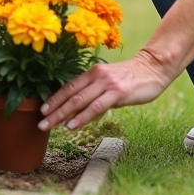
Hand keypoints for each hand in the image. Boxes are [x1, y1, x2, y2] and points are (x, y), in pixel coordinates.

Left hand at [38, 49, 173, 130]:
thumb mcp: (109, 82)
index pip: (69, 86)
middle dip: (54, 110)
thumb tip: (79, 110)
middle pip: (70, 95)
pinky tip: (72, 125)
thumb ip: (94, 92)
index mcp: (93, 72)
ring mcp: (107, 84)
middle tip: (40, 123)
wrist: (153, 68)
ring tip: (49, 126)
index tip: (42, 110)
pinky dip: (82, 117)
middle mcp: (97, 76)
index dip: (54, 98)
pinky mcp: (118, 92)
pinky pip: (96, 106)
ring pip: (80, 101)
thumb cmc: (131, 78)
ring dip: (62, 115)